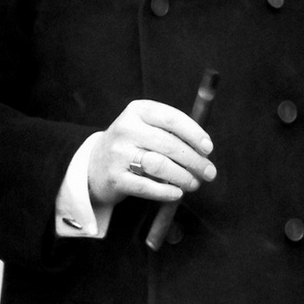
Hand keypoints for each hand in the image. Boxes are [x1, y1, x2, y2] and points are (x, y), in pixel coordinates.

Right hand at [87, 100, 215, 205]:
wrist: (95, 164)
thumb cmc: (132, 144)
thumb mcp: (146, 126)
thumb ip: (172, 132)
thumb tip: (204, 150)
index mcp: (138, 110)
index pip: (172, 118)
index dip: (194, 134)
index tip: (208, 148)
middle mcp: (126, 128)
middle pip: (169, 144)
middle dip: (194, 160)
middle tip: (208, 172)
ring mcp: (118, 152)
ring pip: (160, 165)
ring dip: (183, 177)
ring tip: (194, 184)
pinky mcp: (115, 176)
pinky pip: (146, 186)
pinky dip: (166, 191)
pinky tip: (177, 193)